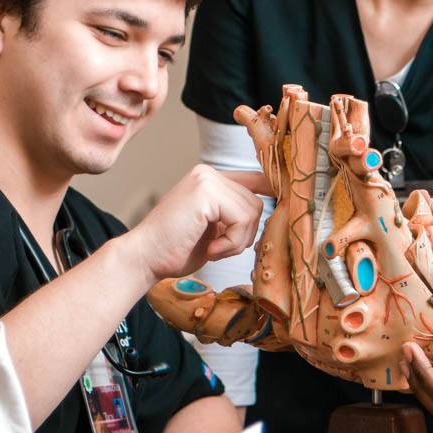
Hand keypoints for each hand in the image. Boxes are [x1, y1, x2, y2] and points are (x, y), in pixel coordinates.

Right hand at [123, 166, 267, 280]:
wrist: (144, 259)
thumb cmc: (175, 250)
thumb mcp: (213, 229)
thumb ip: (234, 216)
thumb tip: (273, 211)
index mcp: (209, 179)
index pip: (254, 178)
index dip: (274, 189)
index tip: (288, 200)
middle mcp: (207, 172)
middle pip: (257, 201)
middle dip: (244, 234)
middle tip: (219, 249)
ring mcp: (205, 179)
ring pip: (253, 210)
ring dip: (237, 241)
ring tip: (212, 250)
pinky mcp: (205, 191)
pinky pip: (242, 218)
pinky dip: (231, 242)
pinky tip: (210, 250)